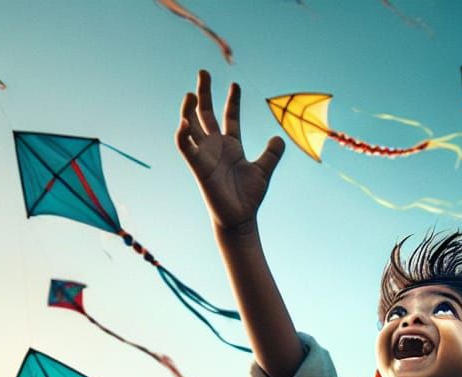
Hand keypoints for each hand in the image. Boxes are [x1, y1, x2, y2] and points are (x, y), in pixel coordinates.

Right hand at [176, 69, 284, 232]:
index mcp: (231, 146)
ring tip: (191, 93)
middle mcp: (216, 147)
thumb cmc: (249, 197)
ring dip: (189, 110)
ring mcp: (205, 155)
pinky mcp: (198, 167)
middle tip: (203, 72)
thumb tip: (280, 138)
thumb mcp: (264, 170)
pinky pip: (186, 147)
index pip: (230, 117)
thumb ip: (272, 154)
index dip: (232, 101)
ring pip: (192, 126)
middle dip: (205, 93)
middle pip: (207, 114)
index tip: (235, 84)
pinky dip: (182, 135)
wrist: (241, 219)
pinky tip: (184, 121)